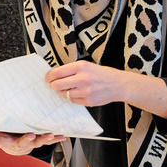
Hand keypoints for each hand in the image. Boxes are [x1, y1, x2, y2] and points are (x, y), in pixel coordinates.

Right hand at [0, 129, 63, 154]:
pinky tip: (61, 135)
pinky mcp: (39, 140)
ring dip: (44, 139)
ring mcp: (30, 142)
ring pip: (37, 142)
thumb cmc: (4, 137)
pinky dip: (54, 138)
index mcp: (4, 141)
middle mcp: (17, 143)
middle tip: (30, 136)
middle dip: (26, 139)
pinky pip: (47, 139)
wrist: (17, 148)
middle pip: (21, 142)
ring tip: (49, 135)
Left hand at [46, 60, 166, 117]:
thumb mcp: (86, 65)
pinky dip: (73, 97)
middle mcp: (82, 79)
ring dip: (63, 92)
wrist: (119, 84)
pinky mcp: (88, 101)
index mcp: (80, 67)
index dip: (49, 76)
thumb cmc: (101, 74)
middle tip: (53, 85)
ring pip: (64, 94)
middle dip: (53, 85)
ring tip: (69, 88)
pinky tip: (78, 93)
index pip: (57, 73)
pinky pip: (73, 101)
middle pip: (57, 85)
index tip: (47, 78)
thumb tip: (54, 75)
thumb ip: (71, 70)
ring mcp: (85, 91)